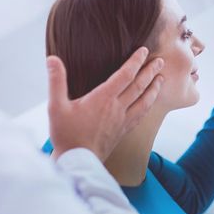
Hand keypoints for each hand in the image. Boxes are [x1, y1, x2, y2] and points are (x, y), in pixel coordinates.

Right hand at [46, 47, 163, 161]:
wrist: (77, 162)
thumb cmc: (66, 135)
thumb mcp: (55, 106)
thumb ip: (56, 81)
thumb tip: (52, 59)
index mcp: (103, 98)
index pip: (125, 75)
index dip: (135, 61)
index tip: (144, 51)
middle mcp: (117, 108)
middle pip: (139, 86)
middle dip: (150, 71)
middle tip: (160, 61)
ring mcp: (122, 121)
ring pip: (144, 101)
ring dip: (154, 88)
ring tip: (161, 79)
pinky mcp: (123, 131)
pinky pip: (141, 115)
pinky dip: (148, 105)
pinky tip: (150, 103)